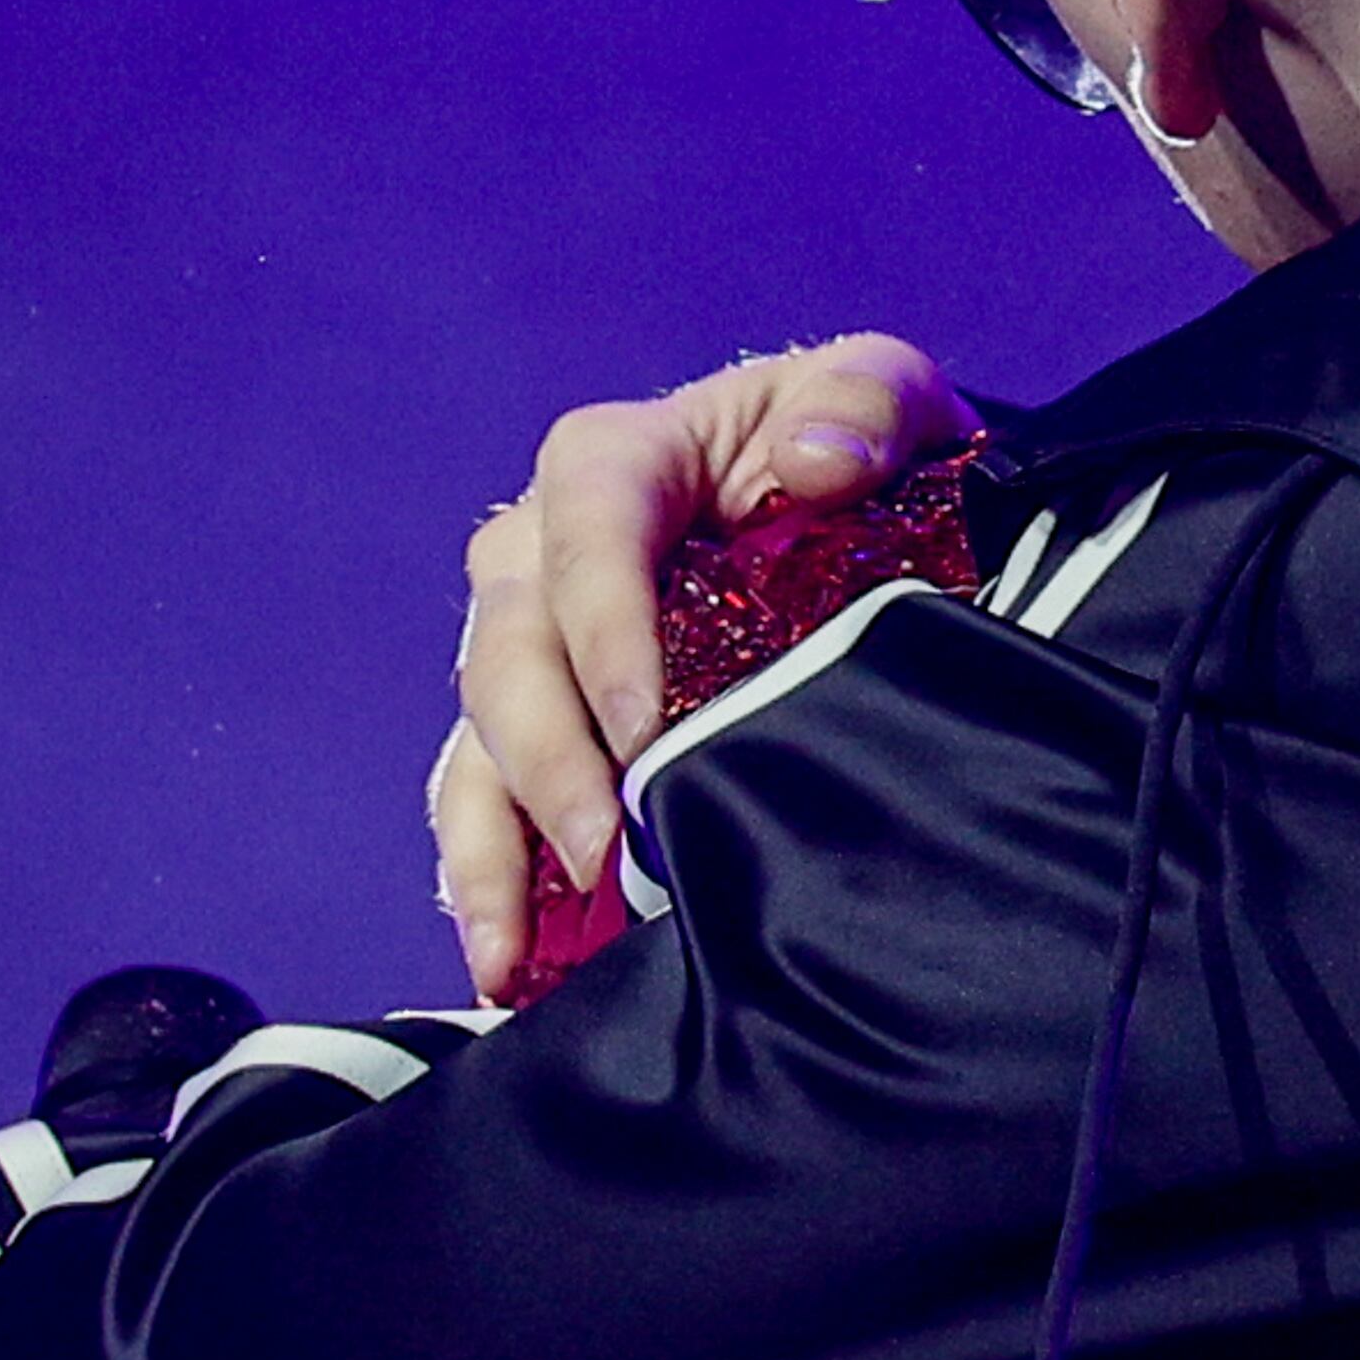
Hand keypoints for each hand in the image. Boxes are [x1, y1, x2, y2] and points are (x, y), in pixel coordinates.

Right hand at [433, 335, 973, 997]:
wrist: (859, 506)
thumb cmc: (857, 439)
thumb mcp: (883, 391)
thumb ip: (865, 398)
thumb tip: (814, 460)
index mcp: (618, 461)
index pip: (585, 532)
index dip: (601, 629)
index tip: (640, 729)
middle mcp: (543, 553)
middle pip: (509, 654)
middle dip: (546, 764)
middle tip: (605, 860)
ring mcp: (534, 648)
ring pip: (476, 745)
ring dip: (489, 851)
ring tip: (509, 957)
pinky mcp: (546, 727)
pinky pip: (487, 802)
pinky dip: (494, 883)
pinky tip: (511, 968)